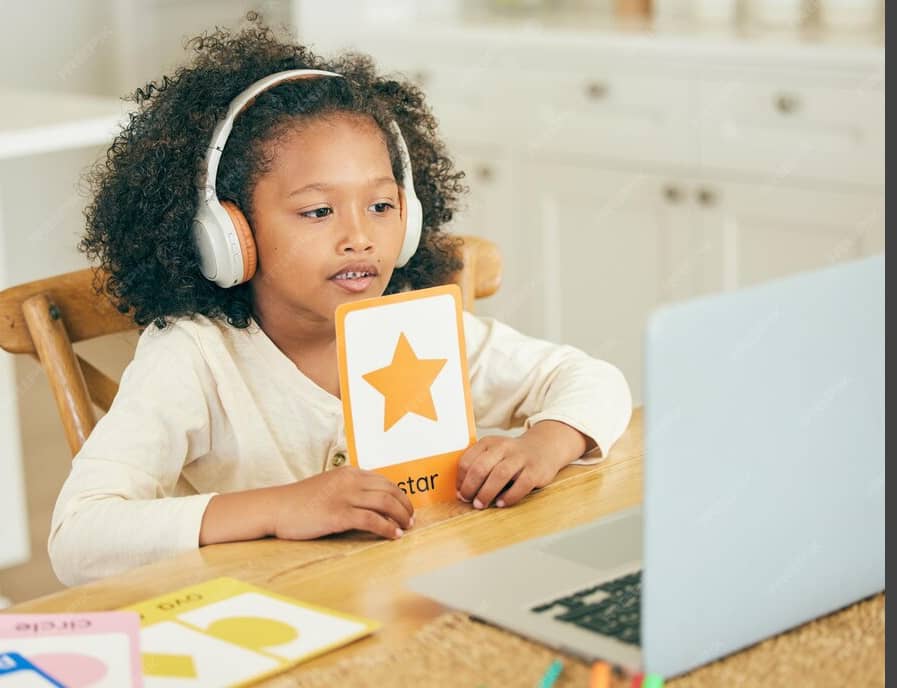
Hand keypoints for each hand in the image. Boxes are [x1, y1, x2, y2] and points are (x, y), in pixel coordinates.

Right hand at [272, 466, 413, 540]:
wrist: (276, 508)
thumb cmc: (300, 502)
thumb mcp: (329, 486)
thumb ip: (349, 490)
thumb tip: (371, 503)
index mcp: (349, 472)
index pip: (384, 481)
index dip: (400, 495)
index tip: (406, 508)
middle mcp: (350, 480)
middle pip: (390, 490)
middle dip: (405, 506)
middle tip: (411, 520)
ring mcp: (344, 496)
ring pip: (385, 503)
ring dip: (401, 517)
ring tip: (406, 528)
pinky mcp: (338, 514)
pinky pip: (372, 520)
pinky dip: (387, 528)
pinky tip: (393, 536)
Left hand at [456, 435, 562, 508]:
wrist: (544, 447)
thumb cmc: (512, 456)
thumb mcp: (494, 453)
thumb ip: (479, 466)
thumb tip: (462, 492)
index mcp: (489, 443)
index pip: (467, 460)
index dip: (460, 479)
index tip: (460, 492)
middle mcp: (503, 447)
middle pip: (480, 467)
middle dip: (470, 487)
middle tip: (467, 500)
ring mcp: (520, 458)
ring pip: (499, 474)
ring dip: (486, 493)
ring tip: (480, 504)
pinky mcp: (535, 470)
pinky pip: (521, 484)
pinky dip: (509, 496)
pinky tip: (501, 503)